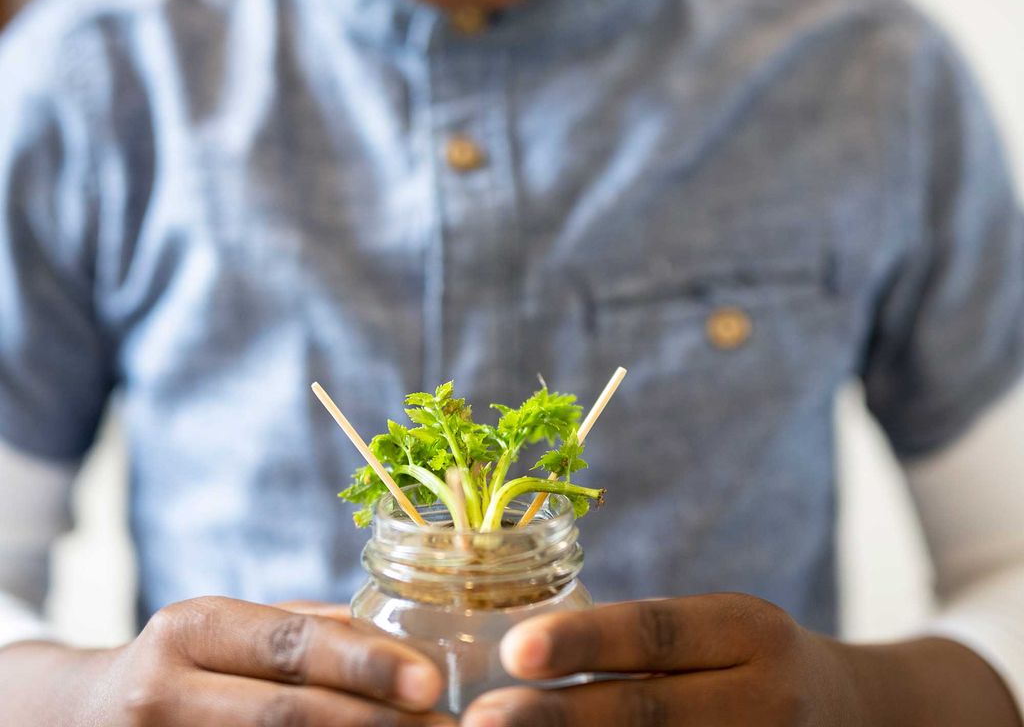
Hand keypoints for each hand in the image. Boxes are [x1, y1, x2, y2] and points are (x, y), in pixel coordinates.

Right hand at [90, 595, 453, 725]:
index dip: (366, 665)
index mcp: (190, 629)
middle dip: (375, 723)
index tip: (431, 681)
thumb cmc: (180, 664)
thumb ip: (306, 630)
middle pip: (287, 715)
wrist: (72, 720)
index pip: (291, 646)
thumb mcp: (227, 629)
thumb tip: (403, 641)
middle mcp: (162, 692)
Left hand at [461, 593, 859, 726]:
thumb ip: (647, 642)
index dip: (583, 642)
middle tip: (482, 720)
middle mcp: (767, 697)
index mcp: (750, 630)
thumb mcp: (719, 628)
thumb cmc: (754, 660)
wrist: (859, 716)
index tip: (513, 650)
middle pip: (650, 713)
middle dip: (560, 719)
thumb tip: (527, 654)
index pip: (656, 632)